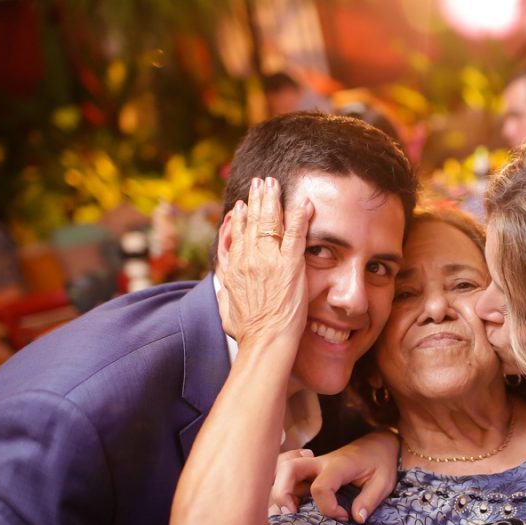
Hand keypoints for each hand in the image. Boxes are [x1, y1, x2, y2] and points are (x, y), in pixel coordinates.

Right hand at [217, 177, 311, 347]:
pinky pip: (296, 234)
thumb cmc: (247, 333)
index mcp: (234, 268)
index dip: (240, 218)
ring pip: (270, 222)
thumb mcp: (225, 307)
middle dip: (256, 199)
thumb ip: (224, 288)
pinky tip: (304, 202)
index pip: (237, 235)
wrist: (264, 341)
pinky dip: (300, 216)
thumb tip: (221, 280)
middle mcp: (249, 259)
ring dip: (272, 200)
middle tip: (260, 182)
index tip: (241, 205)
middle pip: (253, 222)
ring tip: (274, 184)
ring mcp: (270, 260)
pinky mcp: (290, 265)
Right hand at [268, 431, 399, 523]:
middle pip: (287, 468)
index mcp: (339, 465)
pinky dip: (283, 486)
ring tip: (292, 508)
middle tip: (293, 514)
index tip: (344, 516)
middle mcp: (320, 462)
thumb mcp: (384, 482)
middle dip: (282, 493)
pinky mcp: (309, 471)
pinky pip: (287, 475)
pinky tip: (295, 500)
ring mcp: (312, 465)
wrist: (376, 444)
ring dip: (280, 488)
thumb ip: (370, 500)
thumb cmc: (380, 463)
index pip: (321, 487)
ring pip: (282, 469)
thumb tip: (356, 519)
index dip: (328, 508)